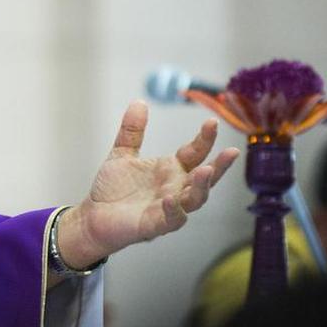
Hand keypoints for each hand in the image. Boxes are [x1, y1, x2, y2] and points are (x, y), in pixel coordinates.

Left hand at [57, 101, 239, 268]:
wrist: (93, 216)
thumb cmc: (112, 188)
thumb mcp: (122, 153)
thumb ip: (132, 130)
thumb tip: (139, 101)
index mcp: (171, 170)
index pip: (195, 153)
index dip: (205, 139)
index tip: (212, 122)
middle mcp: (176, 188)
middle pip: (206, 178)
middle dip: (220, 165)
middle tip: (232, 151)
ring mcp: (168, 207)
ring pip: (196, 199)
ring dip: (202, 186)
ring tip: (206, 170)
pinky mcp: (155, 225)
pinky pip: (172, 219)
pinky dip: (174, 210)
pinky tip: (169, 198)